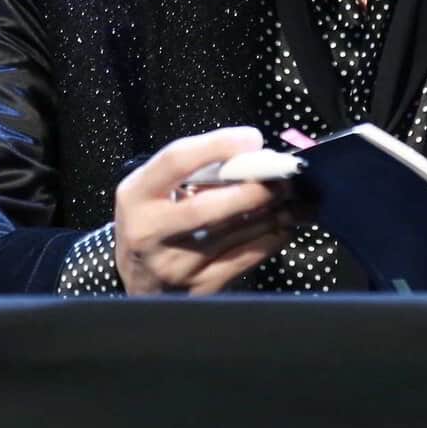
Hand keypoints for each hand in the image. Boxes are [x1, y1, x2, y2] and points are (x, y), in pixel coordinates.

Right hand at [114, 127, 293, 295]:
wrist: (139, 278)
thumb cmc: (153, 219)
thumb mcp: (154, 187)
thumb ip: (193, 167)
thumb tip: (251, 151)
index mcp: (136, 196)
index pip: (176, 162)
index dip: (217, 146)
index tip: (252, 139)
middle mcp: (150, 233)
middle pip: (206, 208)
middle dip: (251, 190)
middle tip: (281, 177)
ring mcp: (174, 265)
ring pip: (231, 235)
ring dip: (270, 213)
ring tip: (290, 197)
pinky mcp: (198, 288)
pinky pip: (243, 260)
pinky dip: (270, 239)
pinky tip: (283, 225)